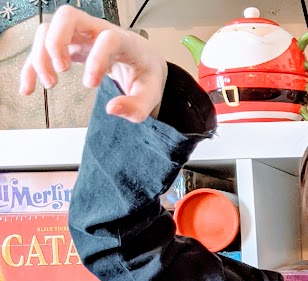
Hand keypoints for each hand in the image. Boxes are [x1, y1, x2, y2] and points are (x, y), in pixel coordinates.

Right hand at [19, 4, 167, 123]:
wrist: (141, 60)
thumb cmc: (145, 73)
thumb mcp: (150, 93)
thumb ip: (137, 106)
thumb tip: (112, 109)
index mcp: (124, 40)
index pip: (107, 38)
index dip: (96, 59)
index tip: (91, 85)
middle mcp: (98, 31)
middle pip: (68, 17)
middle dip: (57, 42)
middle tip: (61, 70)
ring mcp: (80, 36)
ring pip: (49, 29)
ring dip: (42, 54)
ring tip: (51, 83)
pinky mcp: (69, 46)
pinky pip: (43, 48)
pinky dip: (32, 66)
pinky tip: (29, 88)